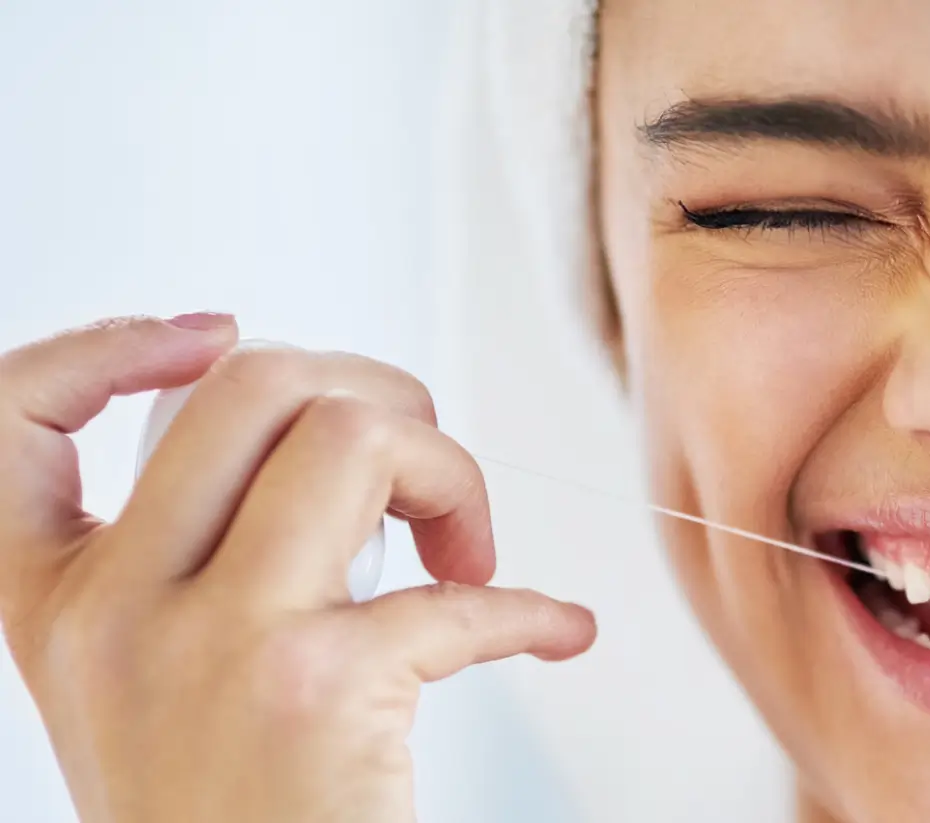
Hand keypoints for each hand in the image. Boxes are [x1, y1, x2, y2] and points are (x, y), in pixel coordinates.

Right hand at [0, 315, 597, 822]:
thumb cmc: (221, 817)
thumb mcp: (146, 688)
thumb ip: (182, 570)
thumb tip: (312, 444)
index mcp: (59, 604)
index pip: (15, 421)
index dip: (106, 347)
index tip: (210, 334)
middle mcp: (113, 610)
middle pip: (247, 385)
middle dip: (372, 396)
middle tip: (416, 482)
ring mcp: (211, 642)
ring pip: (351, 434)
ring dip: (449, 469)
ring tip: (469, 550)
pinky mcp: (317, 687)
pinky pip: (463, 594)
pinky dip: (532, 608)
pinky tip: (555, 633)